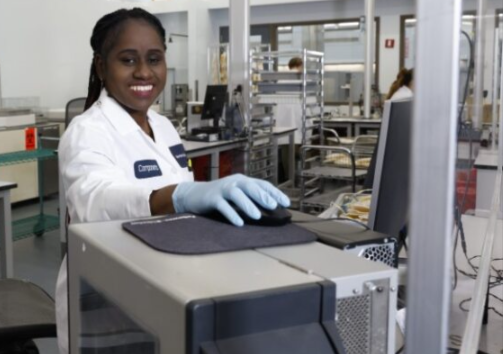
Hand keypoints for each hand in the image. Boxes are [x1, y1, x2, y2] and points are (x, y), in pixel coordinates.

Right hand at [172, 174, 289, 225]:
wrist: (193, 194)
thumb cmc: (220, 196)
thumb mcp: (237, 195)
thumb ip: (250, 199)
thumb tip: (271, 209)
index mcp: (243, 180)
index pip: (262, 184)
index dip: (274, 192)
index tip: (286, 203)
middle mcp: (234, 182)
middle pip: (250, 186)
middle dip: (262, 196)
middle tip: (273, 206)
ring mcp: (222, 189)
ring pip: (236, 194)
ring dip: (247, 204)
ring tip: (257, 216)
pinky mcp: (211, 198)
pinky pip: (222, 205)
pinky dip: (231, 214)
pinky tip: (239, 223)